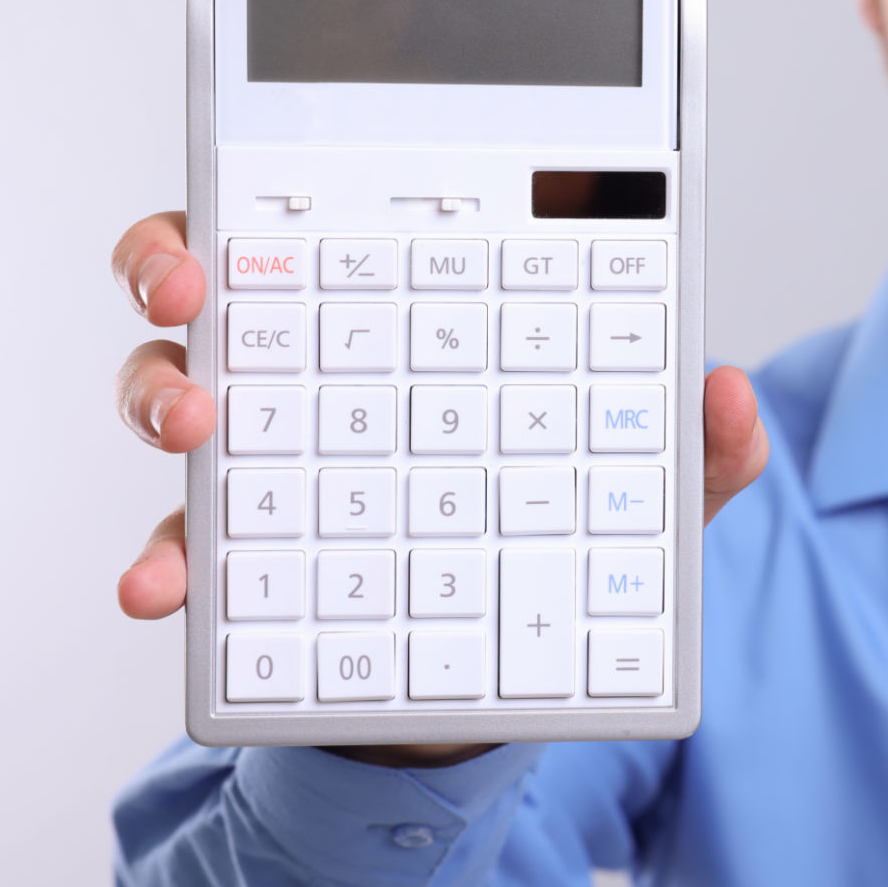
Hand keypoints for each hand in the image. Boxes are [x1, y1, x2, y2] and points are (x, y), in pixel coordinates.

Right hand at [111, 211, 769, 764]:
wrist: (504, 683)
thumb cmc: (564, 546)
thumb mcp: (644, 499)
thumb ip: (698, 451)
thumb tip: (729, 391)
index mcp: (401, 325)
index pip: (322, 232)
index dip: (275, 203)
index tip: (249, 211)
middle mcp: (312, 374)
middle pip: (210, 286)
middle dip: (172, 269)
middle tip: (190, 291)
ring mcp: (268, 465)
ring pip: (174, 394)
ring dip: (158, 397)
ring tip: (189, 428)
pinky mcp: (245, 563)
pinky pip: (184, 546)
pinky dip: (163, 562)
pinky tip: (159, 586)